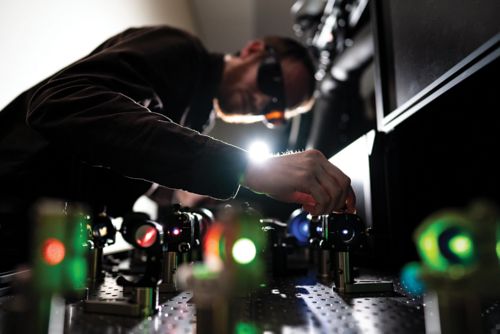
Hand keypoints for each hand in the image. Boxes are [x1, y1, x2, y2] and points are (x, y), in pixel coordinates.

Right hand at [241, 149, 355, 214]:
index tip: (348, 207)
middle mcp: (316, 160)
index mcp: (316, 158)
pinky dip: (319, 208)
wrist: (253, 171)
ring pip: (335, 192)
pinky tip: (308, 209)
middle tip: (328, 211)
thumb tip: (326, 205)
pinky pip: (322, 197)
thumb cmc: (271, 177)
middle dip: (340, 203)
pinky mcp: (304, 177)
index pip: (342, 177)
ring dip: (328, 207)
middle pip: (343, 183)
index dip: (348, 195)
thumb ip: (313, 192)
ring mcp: (311, 167)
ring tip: (315, 211)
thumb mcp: (296, 183)